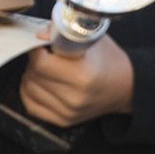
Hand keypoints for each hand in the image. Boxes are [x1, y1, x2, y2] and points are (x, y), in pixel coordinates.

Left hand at [17, 33, 134, 127]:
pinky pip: (31, 106)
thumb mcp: (91, 38)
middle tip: (45, 53)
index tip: (41, 43)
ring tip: (45, 67)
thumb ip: (63, 32)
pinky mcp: (64, 121)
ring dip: (31, 75)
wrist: (126, 87)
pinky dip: (30, 92)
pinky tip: (40, 82)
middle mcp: (74, 98)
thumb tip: (39, 34)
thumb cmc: (108, 59)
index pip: (41, 63)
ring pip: (28, 89)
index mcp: (82, 76)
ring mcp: (68, 112)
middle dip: (34, 61)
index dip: (35, 49)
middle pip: (33, 76)